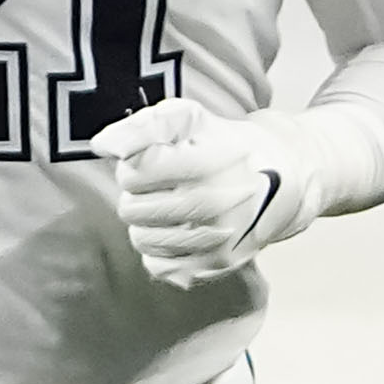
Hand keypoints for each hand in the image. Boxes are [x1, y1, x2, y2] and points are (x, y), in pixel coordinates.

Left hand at [91, 98, 320, 282]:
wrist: (281, 180)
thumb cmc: (225, 146)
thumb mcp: (189, 118)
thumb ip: (142, 125)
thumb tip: (102, 145)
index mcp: (207, 162)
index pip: (133, 173)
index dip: (136, 164)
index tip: (156, 160)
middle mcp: (214, 203)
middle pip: (130, 209)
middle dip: (139, 194)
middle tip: (165, 185)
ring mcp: (215, 239)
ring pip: (140, 239)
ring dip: (147, 222)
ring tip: (173, 205)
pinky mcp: (214, 265)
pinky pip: (157, 265)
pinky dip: (162, 249)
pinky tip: (182, 229)